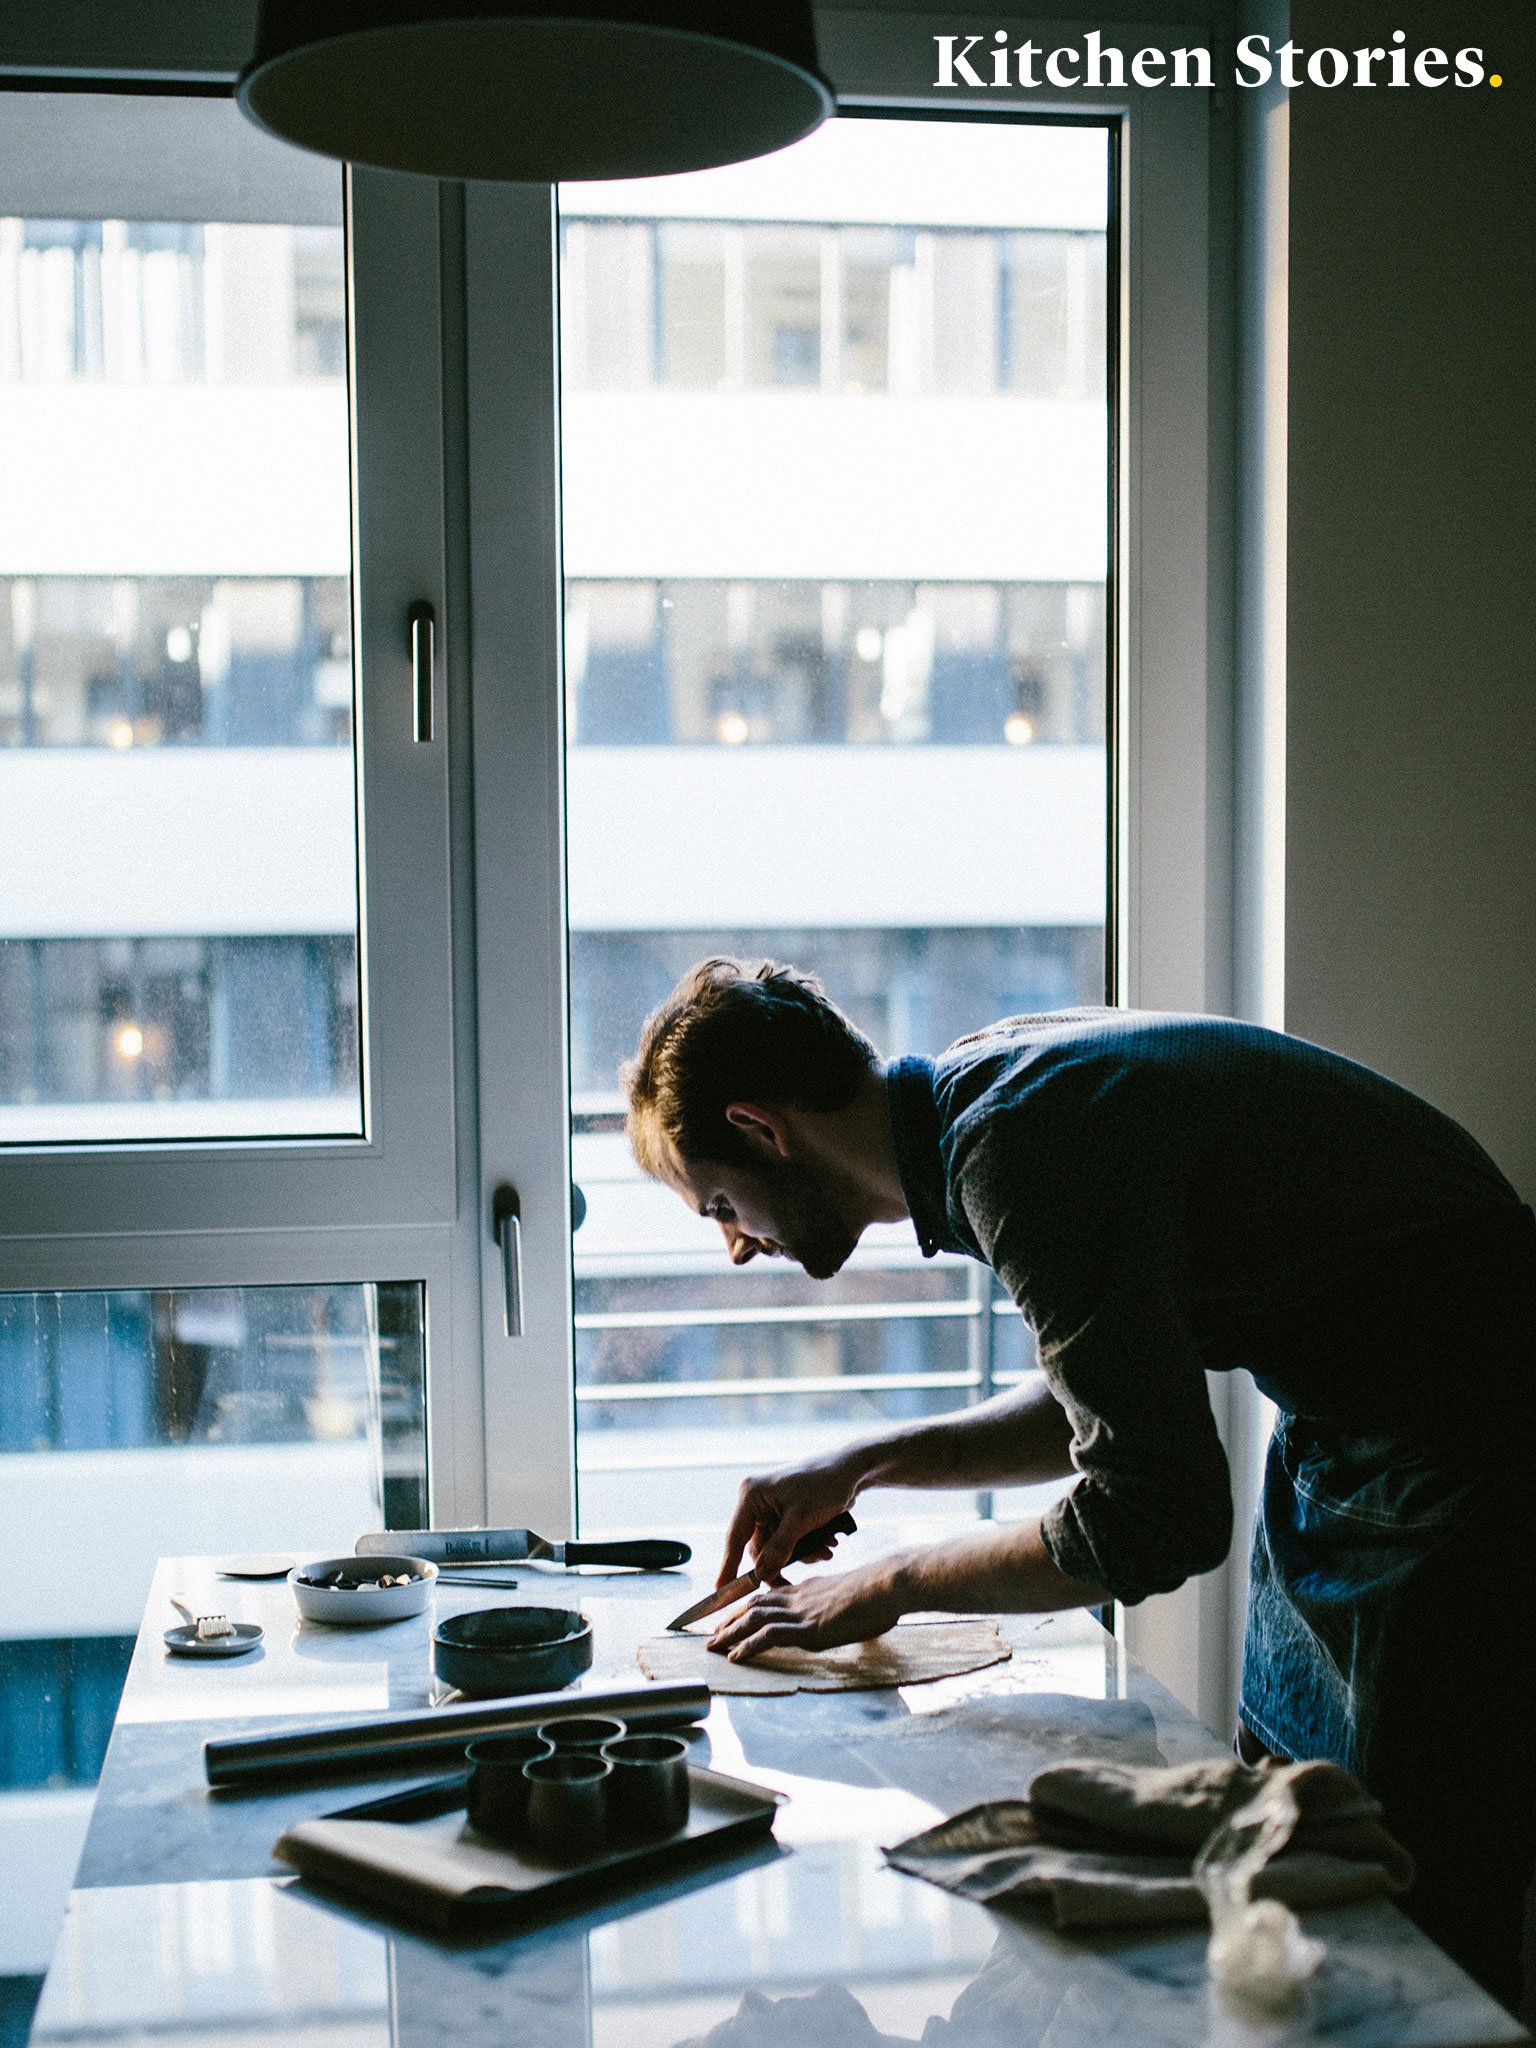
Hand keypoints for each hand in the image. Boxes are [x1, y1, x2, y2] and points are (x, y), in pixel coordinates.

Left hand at [707, 1558, 907, 1661]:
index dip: (747, 1606)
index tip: (733, 1616)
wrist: (888, 1586)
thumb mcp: (849, 1598)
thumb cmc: (879, 1593)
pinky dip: (748, 1646)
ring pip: (754, 1618)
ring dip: (730, 1632)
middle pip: (754, 1605)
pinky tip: (735, 1656)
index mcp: (808, 1589)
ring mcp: (802, 1612)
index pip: (769, 1596)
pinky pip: (769, 1636)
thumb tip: (840, 1620)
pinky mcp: (809, 1628)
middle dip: (730, 1619)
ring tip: (714, 1645)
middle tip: (713, 1633)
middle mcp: (799, 1597)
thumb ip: (836, 1608)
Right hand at [718, 1457, 860, 1585]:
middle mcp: (757, 1502)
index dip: (729, 1566)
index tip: (722, 1591)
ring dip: (802, 1554)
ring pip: (777, 1547)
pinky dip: (807, 1546)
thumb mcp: (801, 1520)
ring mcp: (772, 1508)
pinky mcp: (786, 1514)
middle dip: (784, 1560)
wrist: (851, 1469)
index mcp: (752, 1496)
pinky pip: (789, 1540)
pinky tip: (827, 1543)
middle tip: (800, 1578)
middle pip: (760, 1547)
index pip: (735, 1538)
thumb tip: (761, 1575)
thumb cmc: (825, 1485)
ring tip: (826, 1551)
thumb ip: (779, 1548)